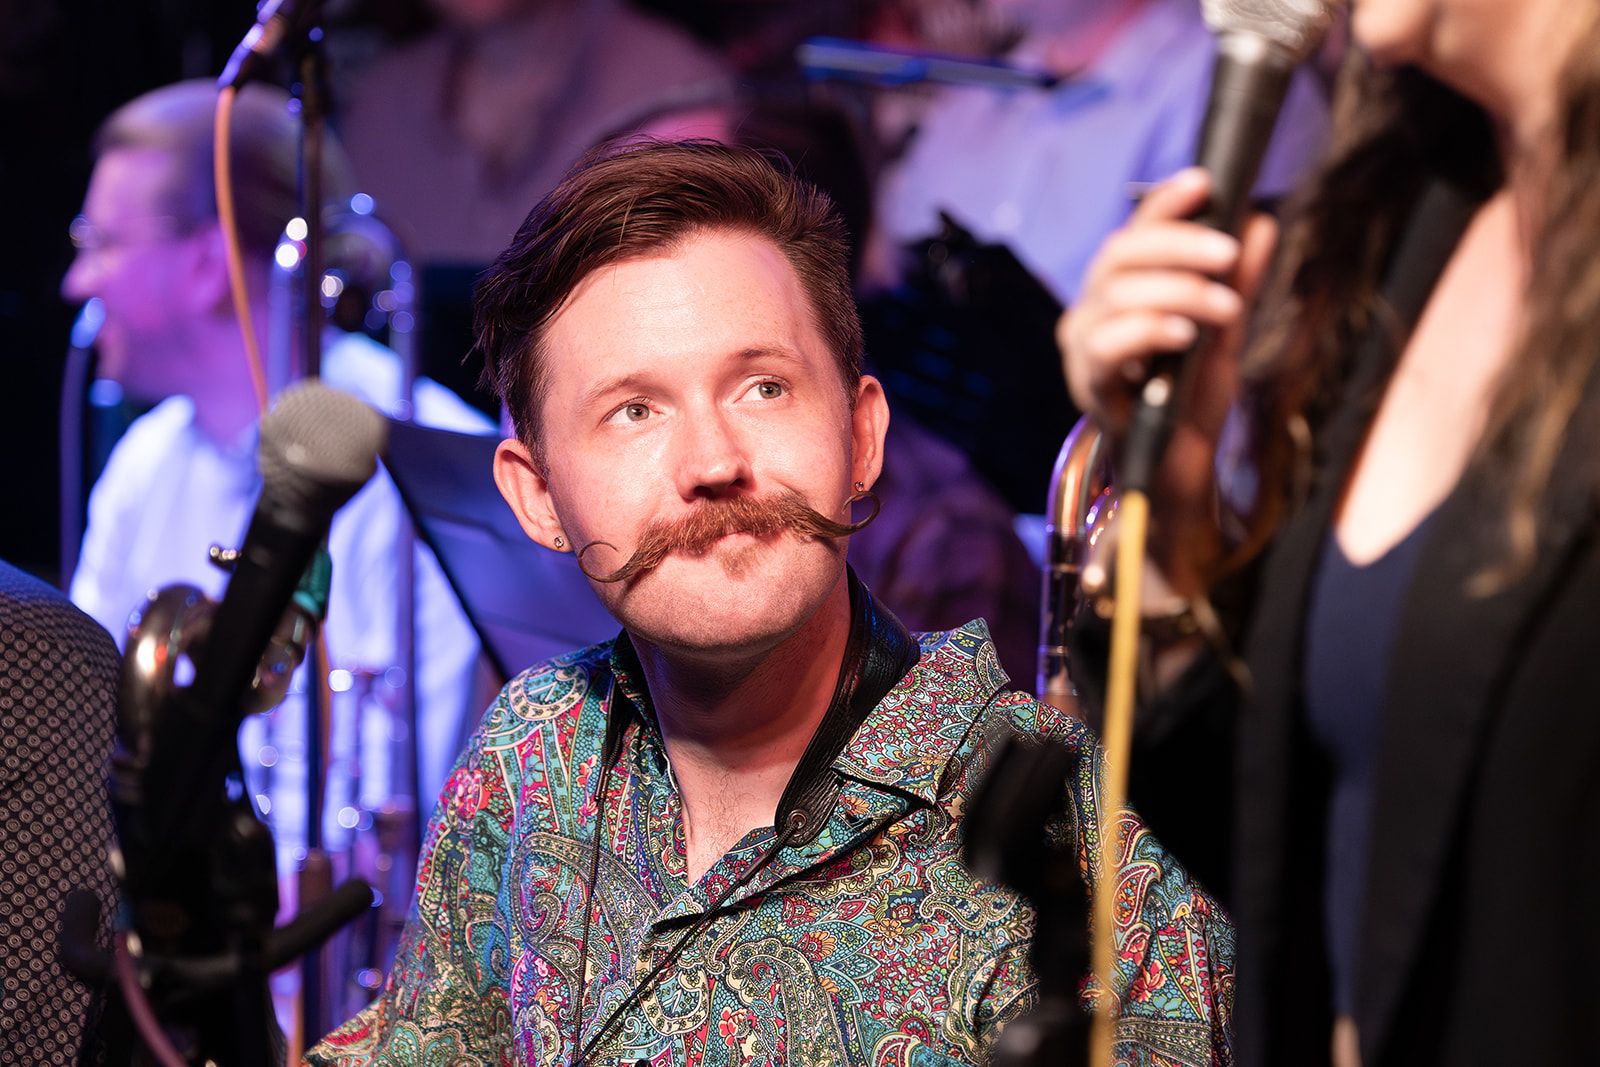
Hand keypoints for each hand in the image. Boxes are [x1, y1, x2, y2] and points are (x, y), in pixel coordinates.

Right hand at [1058, 167, 1278, 592]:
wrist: (1179, 474)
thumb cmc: (1191, 402)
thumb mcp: (1225, 335)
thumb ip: (1238, 283)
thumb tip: (1262, 221)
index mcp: (1120, 293)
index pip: (1134, 232)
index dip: (1163, 204)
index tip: (1205, 182)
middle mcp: (1090, 313)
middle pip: (1118, 255)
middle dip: (1178, 246)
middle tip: (1229, 255)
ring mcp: (1083, 350)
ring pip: (1114, 295)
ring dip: (1176, 292)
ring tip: (1226, 309)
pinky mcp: (1088, 387)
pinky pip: (1107, 345)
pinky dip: (1148, 331)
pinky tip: (1184, 334)